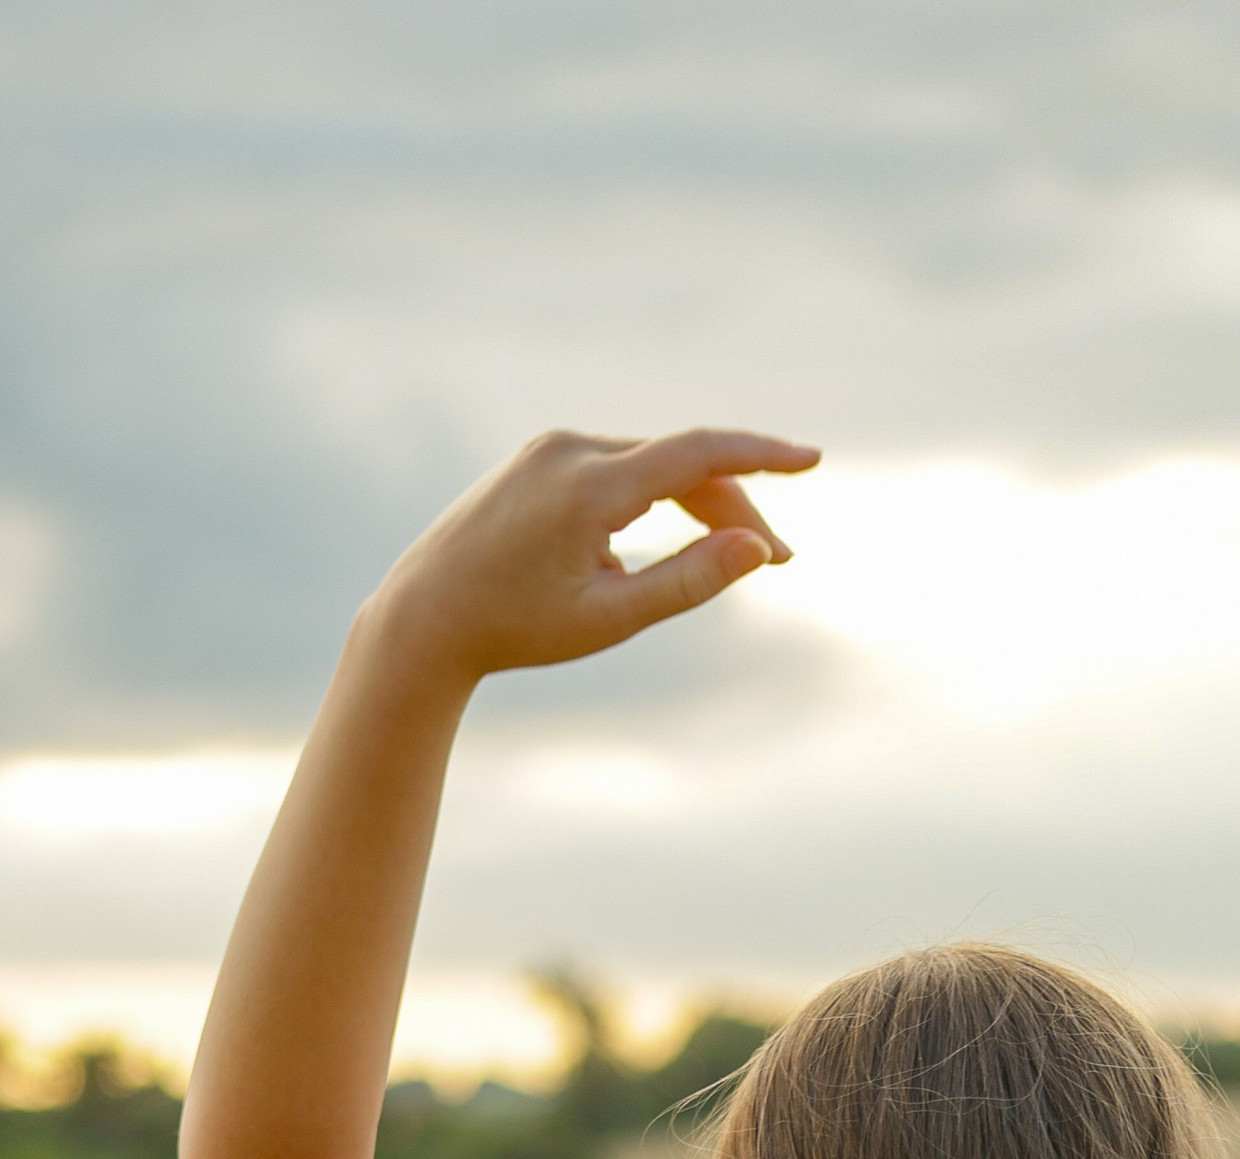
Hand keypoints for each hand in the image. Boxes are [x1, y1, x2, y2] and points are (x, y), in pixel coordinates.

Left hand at [369, 425, 818, 692]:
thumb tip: (758, 548)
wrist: (426, 616)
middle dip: (735, 507)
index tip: (813, 459)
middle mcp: (571, 449)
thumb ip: (689, 581)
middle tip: (779, 561)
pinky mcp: (540, 459)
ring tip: (733, 554)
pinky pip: (619, 468)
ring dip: (698, 504)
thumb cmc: (517, 628)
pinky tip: (671, 536)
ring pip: (651, 466)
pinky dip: (657, 498)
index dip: (763, 454)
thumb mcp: (612, 618)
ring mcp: (552, 449)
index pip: (698, 452)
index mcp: (590, 485)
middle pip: (680, 463)